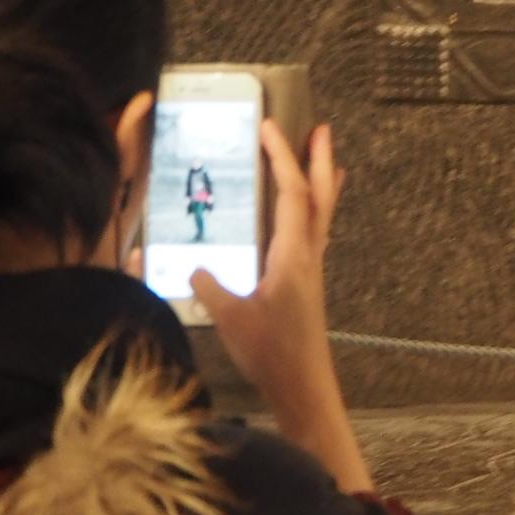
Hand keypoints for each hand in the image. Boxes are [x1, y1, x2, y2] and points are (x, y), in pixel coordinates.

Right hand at [194, 122, 372, 493]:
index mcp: (293, 255)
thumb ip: (211, 287)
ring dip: (321, 180)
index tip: (269, 127)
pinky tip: (305, 212)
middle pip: (319, 196)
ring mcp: (311, 268)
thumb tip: (191, 264)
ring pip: (321, 212)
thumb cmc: (272, 353)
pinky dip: (315, 209)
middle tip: (320, 127)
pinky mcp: (306, 282)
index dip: (282, 158)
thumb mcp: (232, 318)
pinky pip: (315, 232)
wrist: (304, 387)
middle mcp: (308, 254)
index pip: (291, 194)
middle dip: (319, 159)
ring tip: (323, 153)